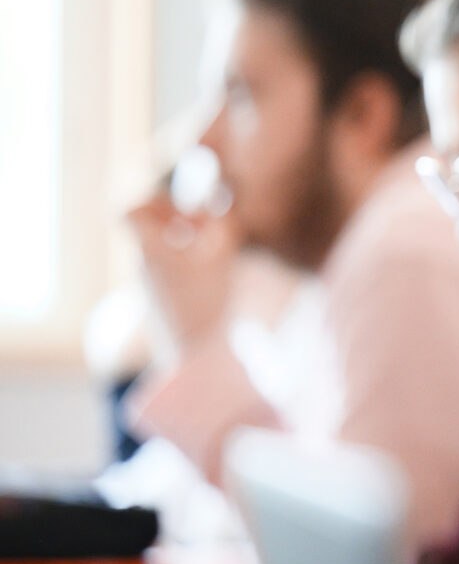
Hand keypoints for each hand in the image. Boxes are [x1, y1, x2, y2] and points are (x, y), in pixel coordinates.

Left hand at [127, 192, 240, 358]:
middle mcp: (144, 266)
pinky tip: (216, 279)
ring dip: (191, 245)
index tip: (182, 210)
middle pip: (151, 230)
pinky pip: (173, 274)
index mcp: (149, 251)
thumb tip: (220, 203)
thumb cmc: (208, 304)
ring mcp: (152, 288)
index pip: (130, 212)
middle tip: (206, 229)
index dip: (155, 202)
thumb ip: (222, 223)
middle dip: (181, 222)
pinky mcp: (164, 305)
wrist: (196, 360)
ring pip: (164, 253)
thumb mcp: (223, 254)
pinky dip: (193, 268)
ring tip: (218, 256)